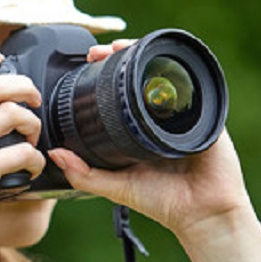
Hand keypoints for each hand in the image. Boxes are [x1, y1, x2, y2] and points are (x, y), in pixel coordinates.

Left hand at [49, 41, 252, 250]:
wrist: (203, 214)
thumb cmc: (165, 203)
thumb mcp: (116, 187)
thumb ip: (84, 174)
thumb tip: (53, 154)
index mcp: (140, 130)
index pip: (121, 92)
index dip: (106, 73)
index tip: (89, 61)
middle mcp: (161, 118)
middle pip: (142, 76)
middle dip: (123, 56)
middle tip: (102, 51)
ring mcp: (184, 114)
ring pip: (165, 74)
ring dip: (146, 55)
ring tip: (124, 47)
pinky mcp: (207, 114)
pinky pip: (194, 86)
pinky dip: (178, 70)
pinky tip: (160, 59)